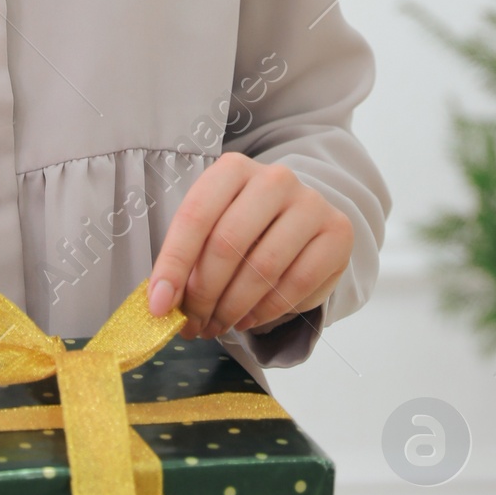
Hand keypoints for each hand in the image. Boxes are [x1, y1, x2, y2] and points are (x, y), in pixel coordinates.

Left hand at [144, 153, 352, 339]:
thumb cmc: (248, 228)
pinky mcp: (336, 233)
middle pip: (227, 243)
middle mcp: (274, 179)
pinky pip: (295, 283)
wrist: (304, 223)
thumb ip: (188, 259)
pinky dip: (266, 311)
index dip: (173, 265)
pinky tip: (249, 319)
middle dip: (203, 294)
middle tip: (192, 324)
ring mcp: (310, 203)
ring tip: (218, 325)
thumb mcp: (213, 230)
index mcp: (233, 169)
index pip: (196, 216)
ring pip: (262, 268)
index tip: (159, 306)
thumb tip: (162, 303)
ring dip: (233, 308)